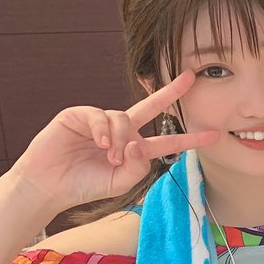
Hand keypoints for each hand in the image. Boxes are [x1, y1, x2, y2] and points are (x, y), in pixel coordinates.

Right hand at [6, 70, 217, 213]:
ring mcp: (102, 121)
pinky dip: (103, 130)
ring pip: (124, 118)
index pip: (167, 140)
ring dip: (120, 139)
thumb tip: (138, 142)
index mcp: (136, 148)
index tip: (213, 135)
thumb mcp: (121, 182)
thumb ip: (138, 166)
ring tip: (108, 157)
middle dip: (172, 92)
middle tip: (191, 77)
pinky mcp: (80, 115)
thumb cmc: (86, 185)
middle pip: (151, 107)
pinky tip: (99, 144)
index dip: (190, 139)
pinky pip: (100, 115)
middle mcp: (122, 130)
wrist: (50, 185)